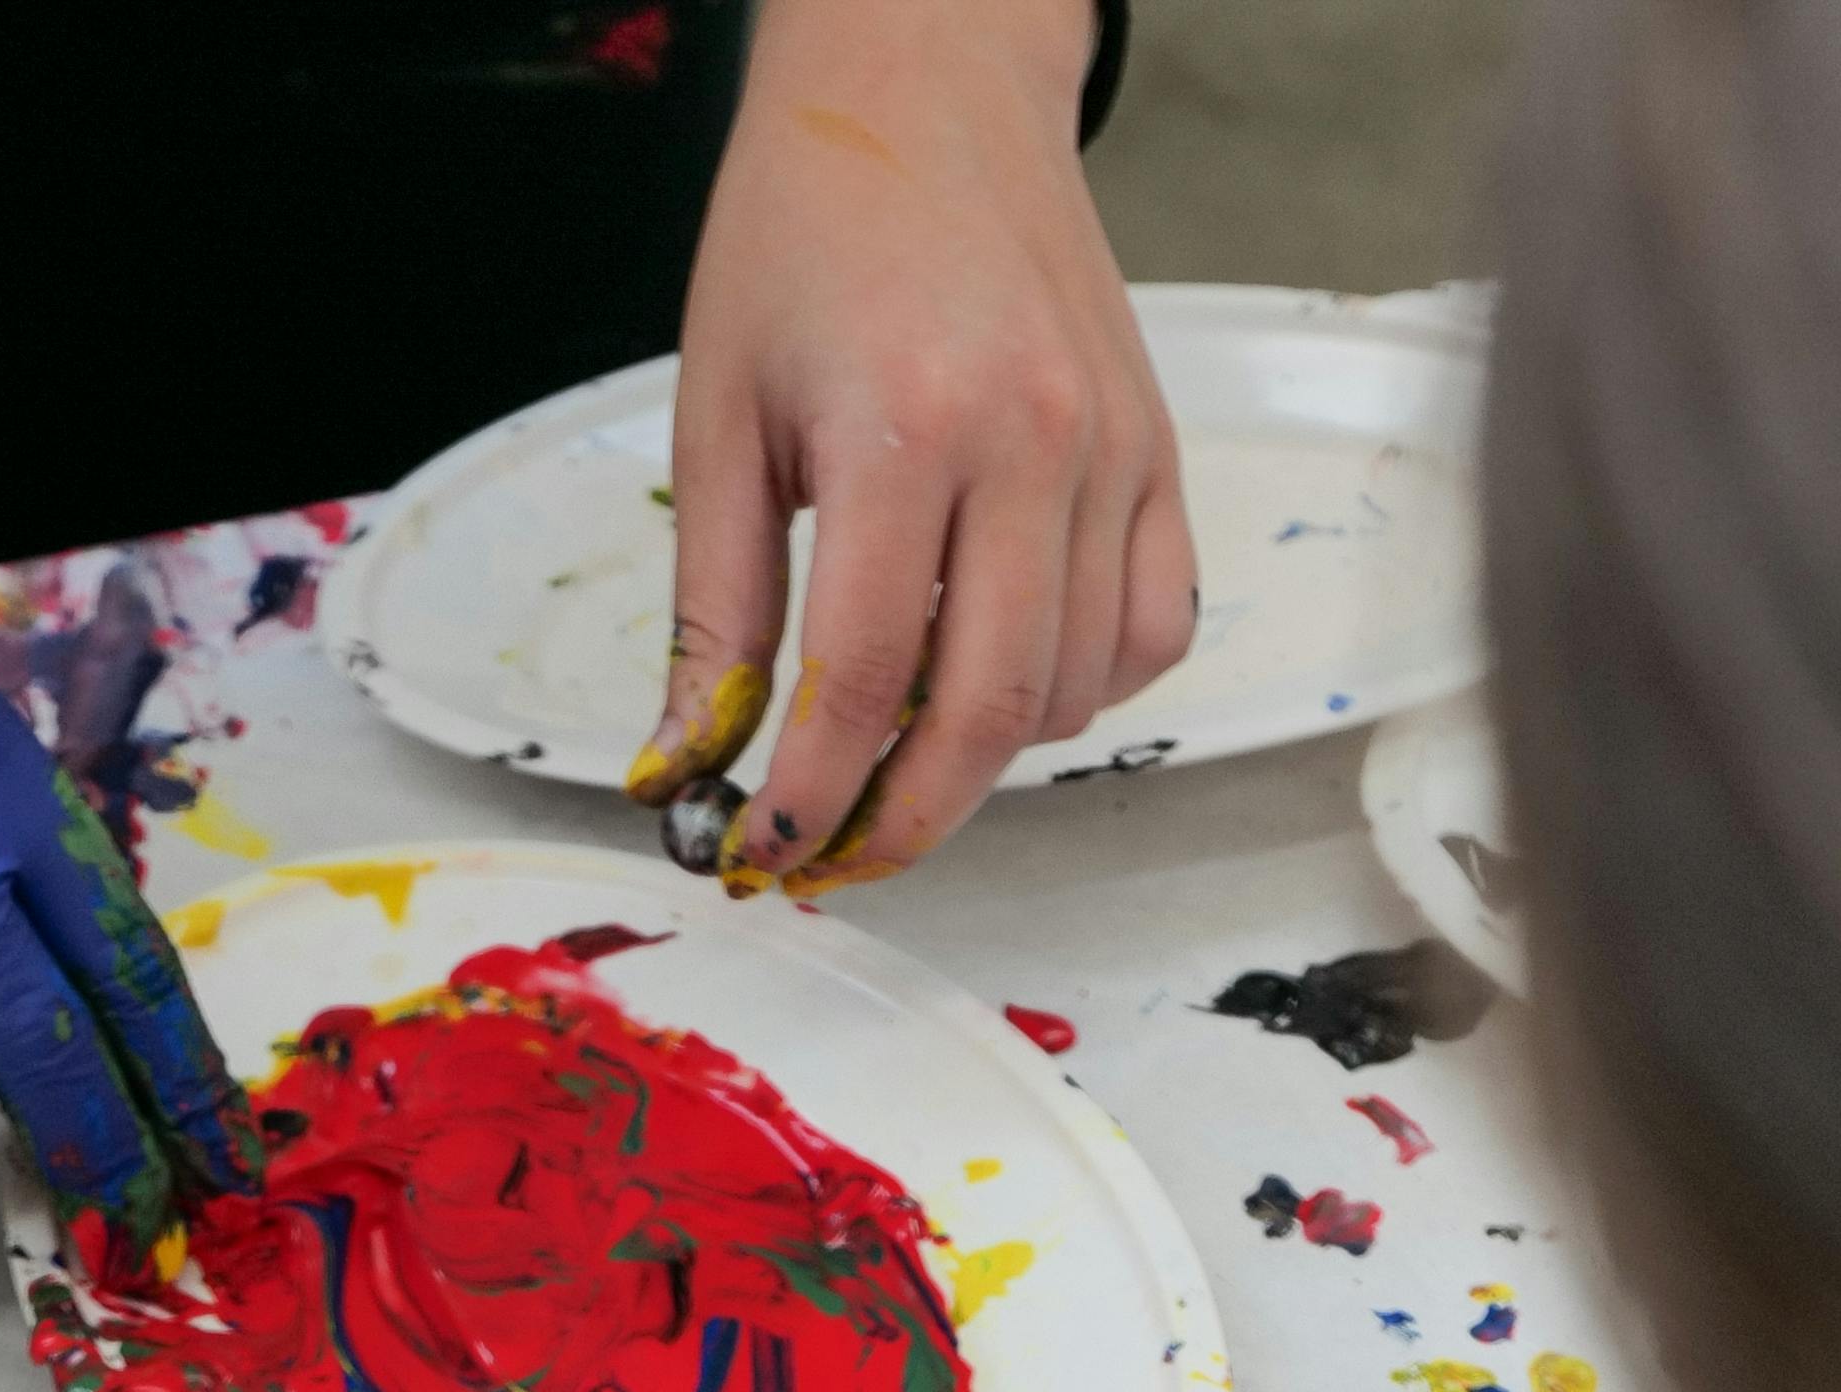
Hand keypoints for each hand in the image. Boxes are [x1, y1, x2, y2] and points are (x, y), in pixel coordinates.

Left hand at [646, 0, 1187, 894]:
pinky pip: (1152, 628)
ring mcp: (1113, 450)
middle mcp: (1033, 443)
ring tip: (900, 747)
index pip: (867, 680)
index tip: (770, 852)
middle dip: (905, 819)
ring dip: (985, 755)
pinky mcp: (1157, 451)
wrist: (926, 89)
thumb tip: (683, 766)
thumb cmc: (808, 228)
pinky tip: (1002, 672)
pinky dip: (1084, 687)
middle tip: (837, 852)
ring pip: (1073, 689)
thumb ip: (715, 609)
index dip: (813, 795)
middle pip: (987, 714)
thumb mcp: (719, 414)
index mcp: (905, 427)